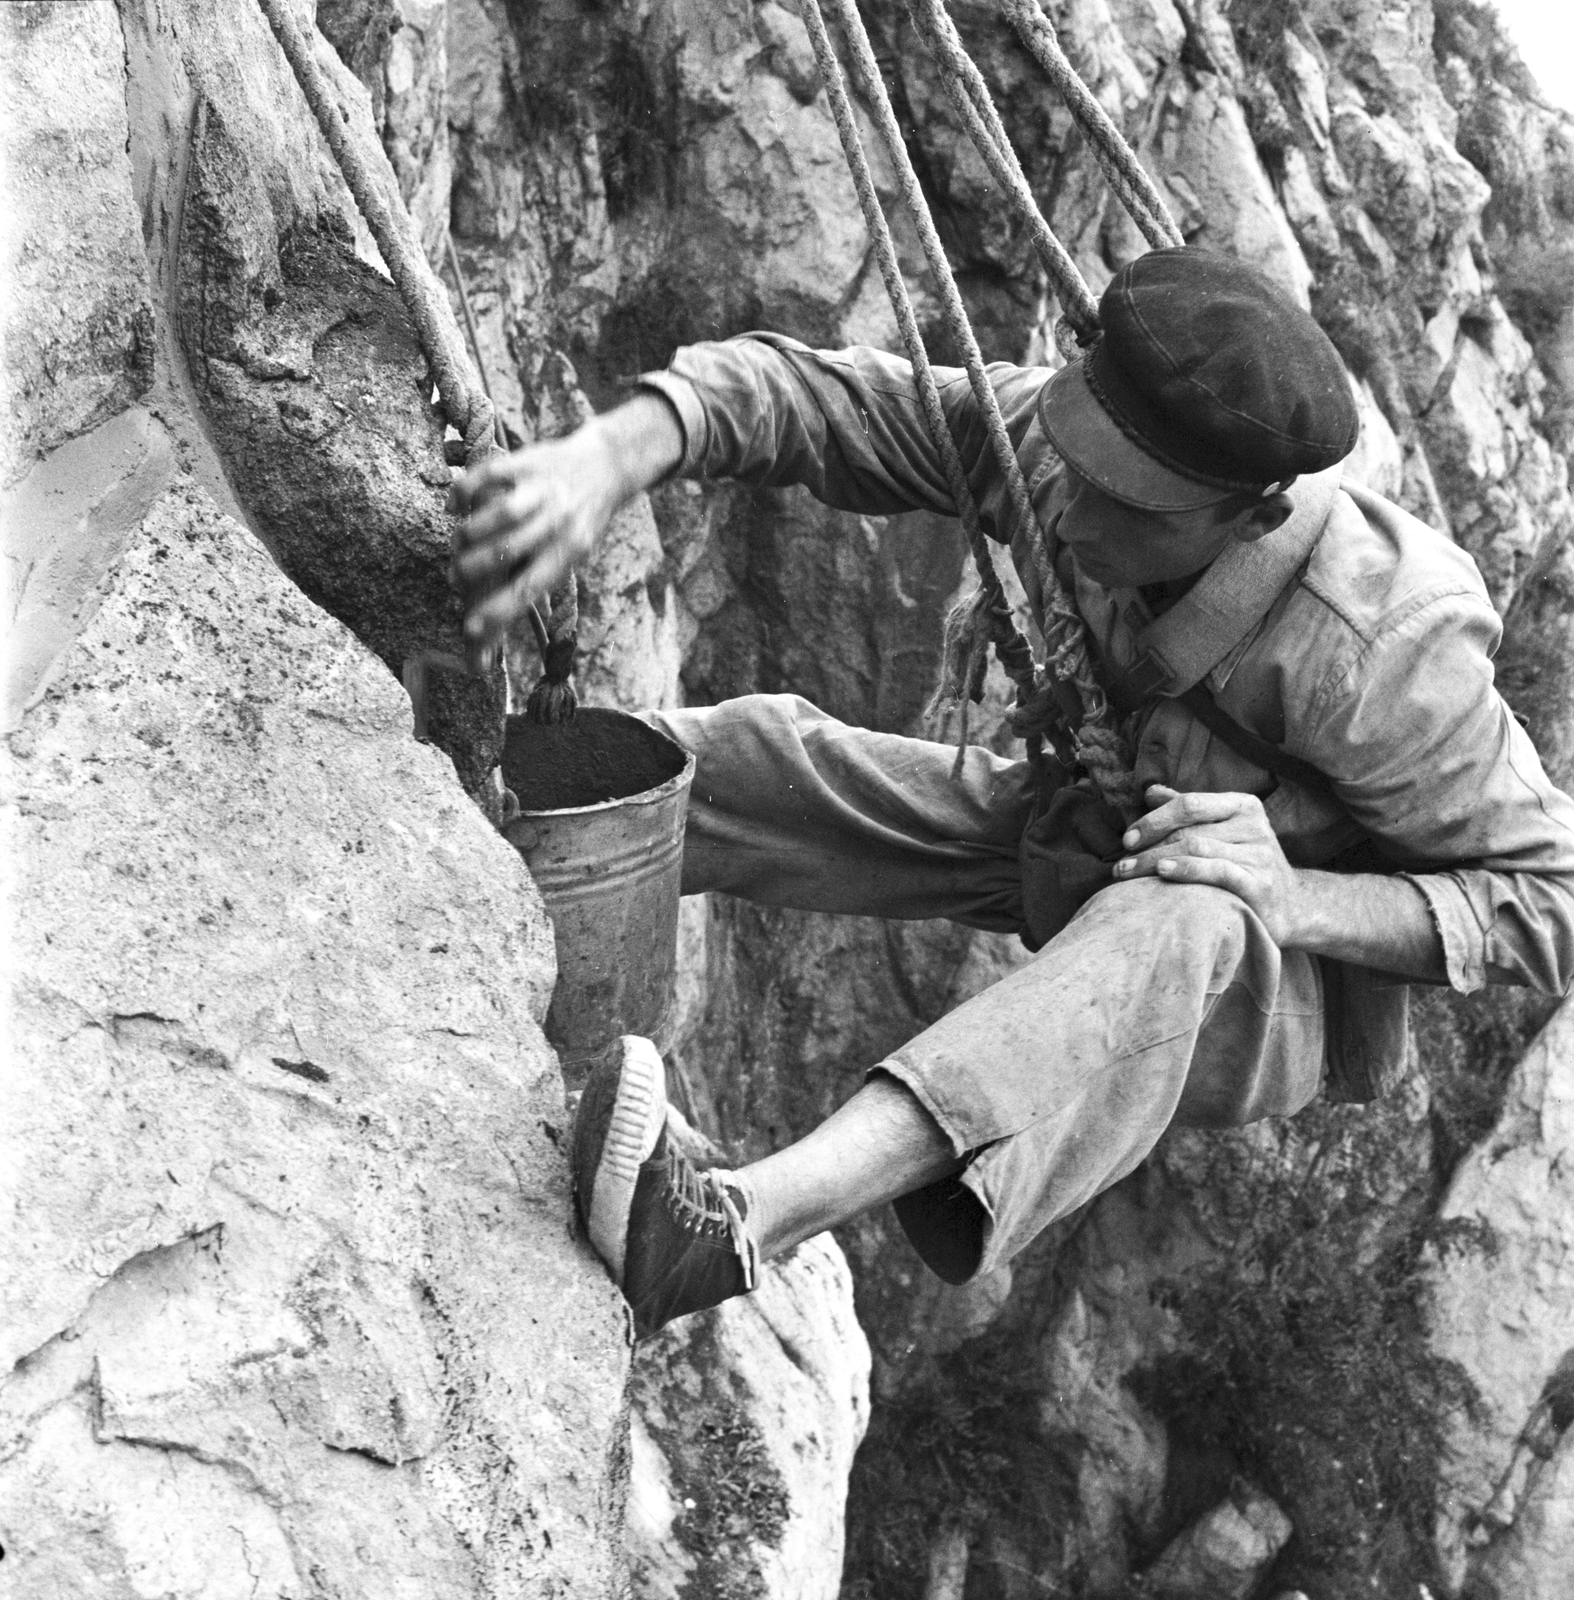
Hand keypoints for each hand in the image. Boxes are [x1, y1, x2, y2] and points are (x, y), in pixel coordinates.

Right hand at [449, 427, 616, 638]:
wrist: (606, 468)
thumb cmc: (580, 523)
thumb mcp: (573, 554)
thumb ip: (538, 577)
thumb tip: (500, 617)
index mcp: (570, 551)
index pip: (530, 587)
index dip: (498, 610)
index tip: (470, 628)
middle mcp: (558, 521)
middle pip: (507, 549)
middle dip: (471, 568)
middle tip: (456, 577)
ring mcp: (542, 490)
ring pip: (499, 514)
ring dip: (469, 534)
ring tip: (458, 545)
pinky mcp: (527, 462)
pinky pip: (488, 475)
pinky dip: (463, 491)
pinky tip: (454, 507)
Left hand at [1113, 784, 1306, 944]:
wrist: (1292, 906)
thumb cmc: (1245, 864)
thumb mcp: (1221, 831)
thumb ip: (1188, 811)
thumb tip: (1150, 792)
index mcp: (1242, 805)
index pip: (1189, 804)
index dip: (1154, 819)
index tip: (1127, 839)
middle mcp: (1254, 825)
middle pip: (1188, 830)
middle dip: (1148, 846)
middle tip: (1120, 864)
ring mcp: (1260, 854)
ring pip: (1196, 849)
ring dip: (1155, 862)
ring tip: (1129, 874)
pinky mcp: (1261, 883)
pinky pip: (1217, 871)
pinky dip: (1187, 869)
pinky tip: (1163, 873)